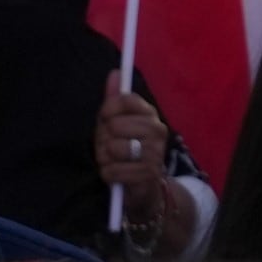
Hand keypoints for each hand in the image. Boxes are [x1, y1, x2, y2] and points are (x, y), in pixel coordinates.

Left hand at [95, 87, 195, 257]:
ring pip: (114, 148)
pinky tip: (115, 175)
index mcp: (149, 113)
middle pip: (115, 125)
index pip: (125, 100)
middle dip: (104, 140)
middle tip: (109, 148)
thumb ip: (115, 100)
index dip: (108, 110)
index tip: (106, 119)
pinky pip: (114, 170)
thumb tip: (115, 72)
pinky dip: (108, 174)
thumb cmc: (125, 151)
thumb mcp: (116, 124)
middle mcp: (157, 130)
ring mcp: (155, 152)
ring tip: (112, 161)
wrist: (143, 189)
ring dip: (105, 158)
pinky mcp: (149, 174)